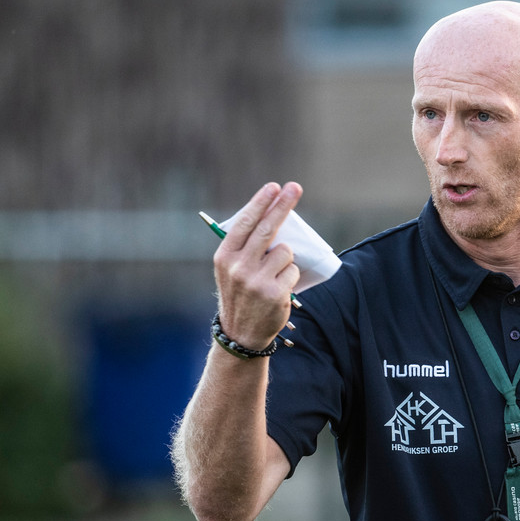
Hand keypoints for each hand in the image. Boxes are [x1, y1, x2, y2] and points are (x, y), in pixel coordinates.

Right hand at [213, 182, 302, 349]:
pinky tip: (278, 289)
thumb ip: (245, 247)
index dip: (260, 203)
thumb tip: (272, 216)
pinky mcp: (275, 293)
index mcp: (225, 257)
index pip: (244, 223)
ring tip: (273, 276)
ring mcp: (257, 281)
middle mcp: (239, 267)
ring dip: (285, 259)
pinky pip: (293, 270)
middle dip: (282, 205)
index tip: (274, 187)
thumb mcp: (231, 270)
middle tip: (294, 187)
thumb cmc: (240, 294)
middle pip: (267, 228)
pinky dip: (290, 276)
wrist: (240, 334)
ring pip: (285, 251)